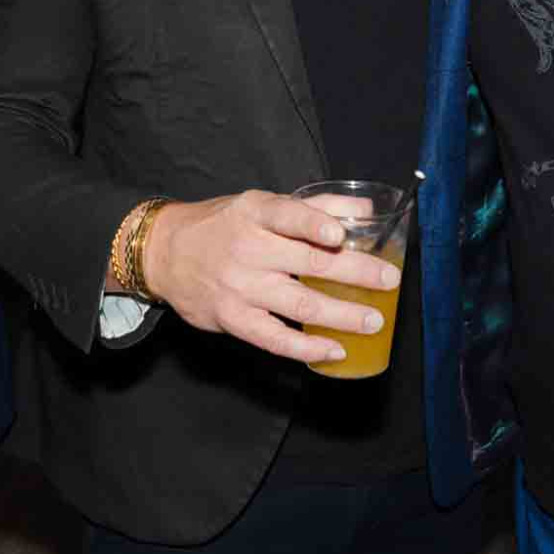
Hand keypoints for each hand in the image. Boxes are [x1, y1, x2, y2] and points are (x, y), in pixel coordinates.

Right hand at [139, 190, 399, 363]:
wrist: (165, 253)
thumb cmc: (223, 226)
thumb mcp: (260, 204)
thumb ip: (315, 205)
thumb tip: (366, 211)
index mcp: (255, 213)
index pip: (288, 214)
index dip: (315, 223)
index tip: (341, 234)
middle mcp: (248, 248)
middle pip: (308, 263)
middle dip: (355, 273)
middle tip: (389, 281)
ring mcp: (240, 287)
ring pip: (300, 305)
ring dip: (342, 315)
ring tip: (374, 321)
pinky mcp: (233, 318)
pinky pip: (276, 339)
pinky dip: (308, 347)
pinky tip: (335, 350)